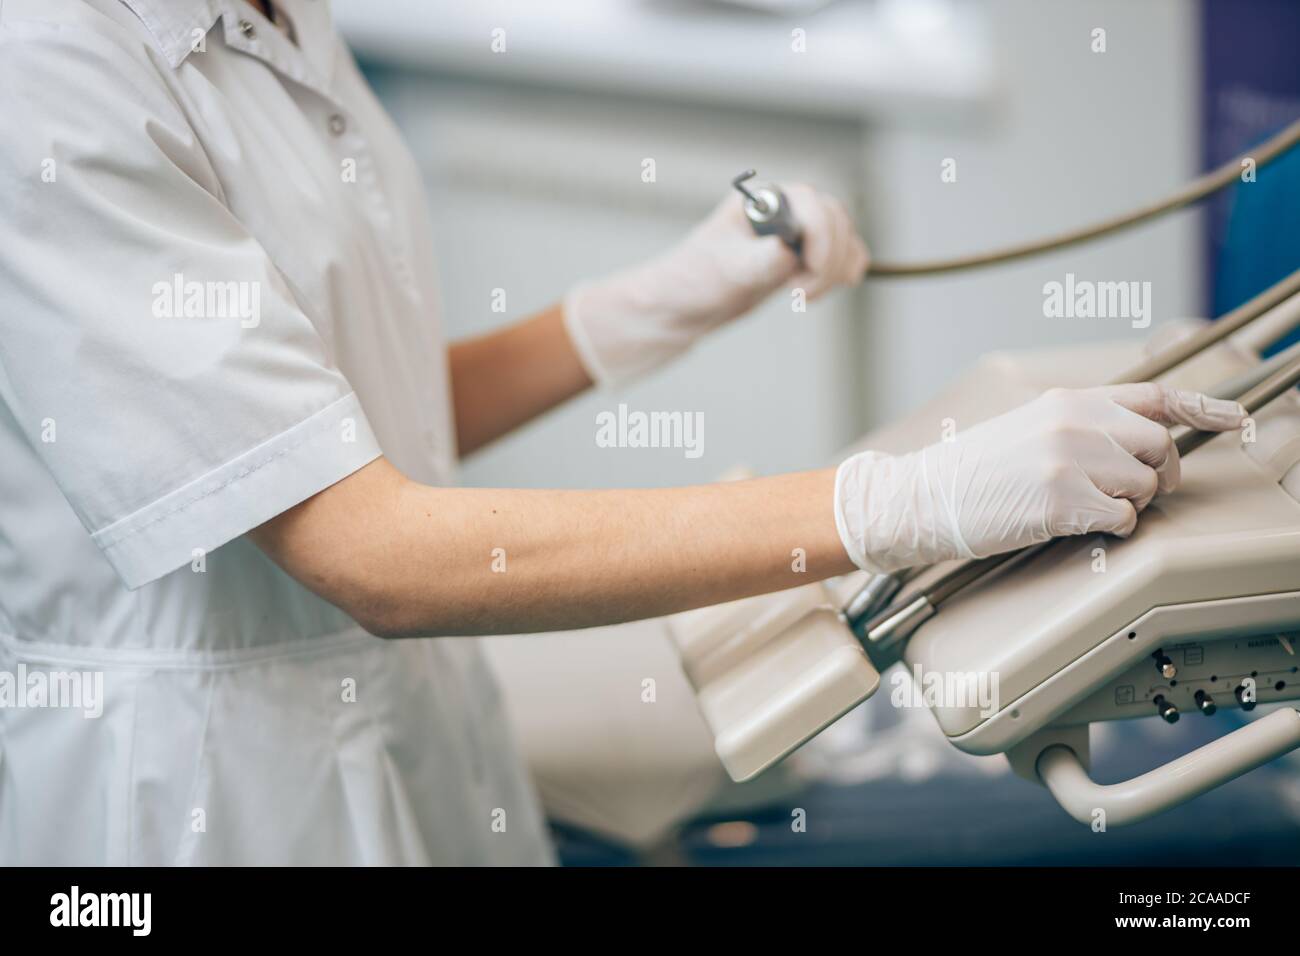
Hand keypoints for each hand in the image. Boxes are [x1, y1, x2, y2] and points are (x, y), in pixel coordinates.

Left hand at [563, 184, 867, 384]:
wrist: (683, 305)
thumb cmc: (694, 281)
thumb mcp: (725, 273)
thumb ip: (759, 261)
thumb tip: (788, 251)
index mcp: (761, 201)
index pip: (811, 204)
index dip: (820, 237)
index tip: (807, 273)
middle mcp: (783, 210)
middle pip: (834, 219)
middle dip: (828, 259)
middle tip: (801, 294)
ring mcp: (795, 233)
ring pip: (843, 237)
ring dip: (837, 268)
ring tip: (805, 296)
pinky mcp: (802, 257)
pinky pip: (842, 255)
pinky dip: (844, 270)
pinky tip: (827, 288)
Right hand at [833, 383, 1246, 572]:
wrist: (923, 496)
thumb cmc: (973, 471)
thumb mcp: (1029, 427)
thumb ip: (1083, 425)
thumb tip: (1137, 446)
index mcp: (1069, 400)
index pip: (1154, 396)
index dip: (1202, 407)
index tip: (1233, 418)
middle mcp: (1076, 422)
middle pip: (1158, 446)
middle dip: (1158, 475)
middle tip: (1138, 492)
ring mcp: (1071, 459)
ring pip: (1144, 485)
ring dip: (1126, 504)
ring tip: (1083, 507)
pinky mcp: (1063, 499)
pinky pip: (1122, 518)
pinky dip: (1108, 527)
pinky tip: (1073, 523)